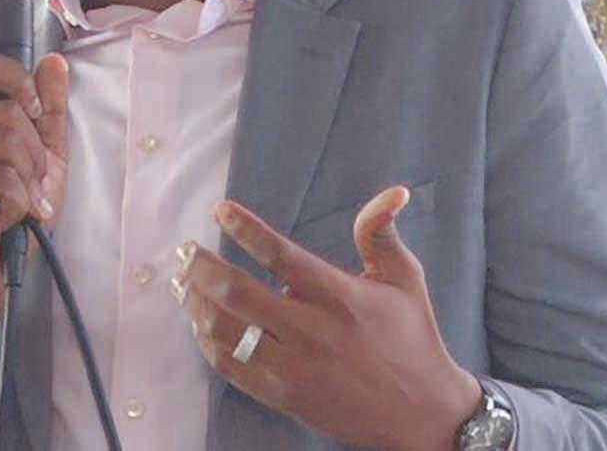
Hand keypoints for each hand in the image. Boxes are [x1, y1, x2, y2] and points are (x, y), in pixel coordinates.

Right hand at [0, 48, 68, 384]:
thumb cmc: (16, 207)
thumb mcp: (45, 150)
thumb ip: (49, 106)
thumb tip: (54, 61)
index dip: (20, 83)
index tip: (34, 115)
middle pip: (11, 110)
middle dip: (35, 155)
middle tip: (26, 186)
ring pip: (10, 142)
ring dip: (28, 182)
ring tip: (15, 203)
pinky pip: (3, 177)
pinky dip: (17, 203)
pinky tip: (1, 218)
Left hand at [171, 186, 481, 450]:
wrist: (423, 416)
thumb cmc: (412, 337)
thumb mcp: (404, 279)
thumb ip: (382, 233)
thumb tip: (393, 191)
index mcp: (339, 296)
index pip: (281, 256)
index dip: (246, 230)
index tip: (220, 210)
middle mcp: (312, 331)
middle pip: (239, 293)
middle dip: (203, 266)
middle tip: (185, 249)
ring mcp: (293, 367)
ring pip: (226, 331)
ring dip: (196, 302)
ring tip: (183, 282)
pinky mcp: (282, 395)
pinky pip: (230, 367)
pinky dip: (206, 341)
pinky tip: (198, 321)